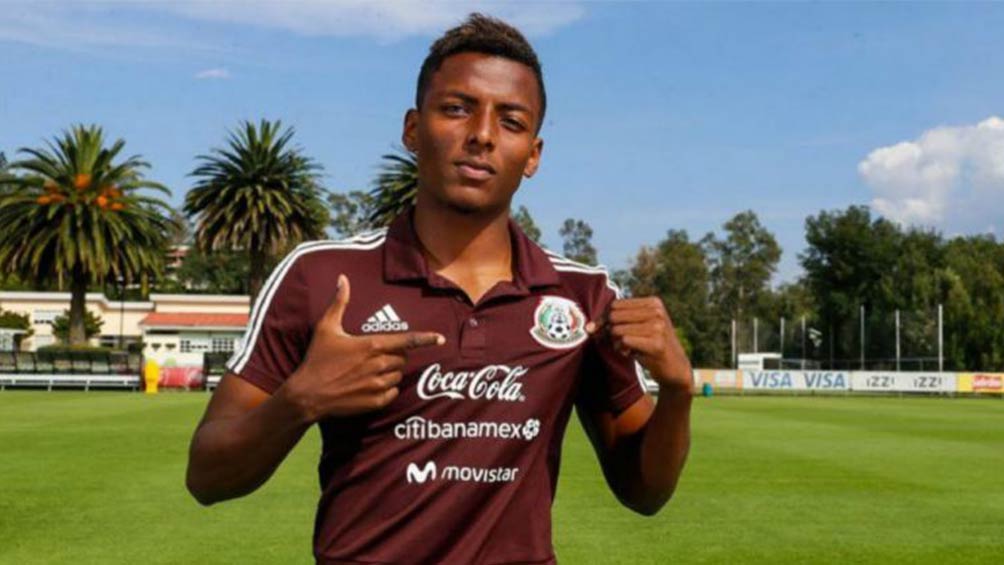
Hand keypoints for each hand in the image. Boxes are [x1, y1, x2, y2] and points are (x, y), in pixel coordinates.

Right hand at [281, 275, 444, 422]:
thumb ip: (339, 302)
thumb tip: (343, 278)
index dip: (426, 339)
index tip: (441, 338)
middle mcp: (379, 365)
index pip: (407, 341)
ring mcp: (378, 385)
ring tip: (369, 371)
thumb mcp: (326, 328)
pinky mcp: (375, 402)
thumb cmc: (317, 359)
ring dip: (391, 372)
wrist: (307, 395)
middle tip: (374, 356)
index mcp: (372, 345)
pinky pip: (393, 393)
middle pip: (402, 358)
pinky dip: (388, 389)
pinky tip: (371, 385)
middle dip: (394, 356)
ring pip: (399, 375)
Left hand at [586, 297, 691, 392]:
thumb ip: (619, 320)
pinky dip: (621, 349)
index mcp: (653, 302)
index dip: (603, 318)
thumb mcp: (640, 326)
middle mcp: (657, 311)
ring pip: (617, 329)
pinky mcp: (656, 344)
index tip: (598, 330)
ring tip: (624, 348)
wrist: (675, 368)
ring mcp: (658, 327)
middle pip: (614, 315)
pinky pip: (624, 341)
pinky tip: (630, 354)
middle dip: (607, 330)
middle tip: (613, 343)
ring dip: (615, 342)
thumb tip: (590, 326)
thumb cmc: (651, 346)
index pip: (615, 304)